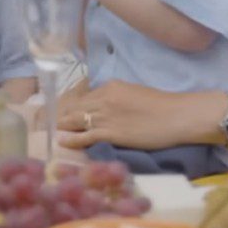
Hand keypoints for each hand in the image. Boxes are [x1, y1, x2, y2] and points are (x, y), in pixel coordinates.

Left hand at [56, 80, 200, 150]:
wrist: (177, 116)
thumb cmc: (162, 106)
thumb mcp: (135, 94)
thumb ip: (118, 98)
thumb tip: (106, 107)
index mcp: (111, 86)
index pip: (85, 97)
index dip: (74, 106)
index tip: (65, 112)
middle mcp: (104, 99)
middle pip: (77, 108)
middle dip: (64, 115)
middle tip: (50, 122)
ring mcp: (106, 116)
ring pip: (77, 120)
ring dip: (64, 126)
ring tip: (53, 131)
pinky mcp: (111, 133)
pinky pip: (85, 136)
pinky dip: (72, 139)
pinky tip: (62, 141)